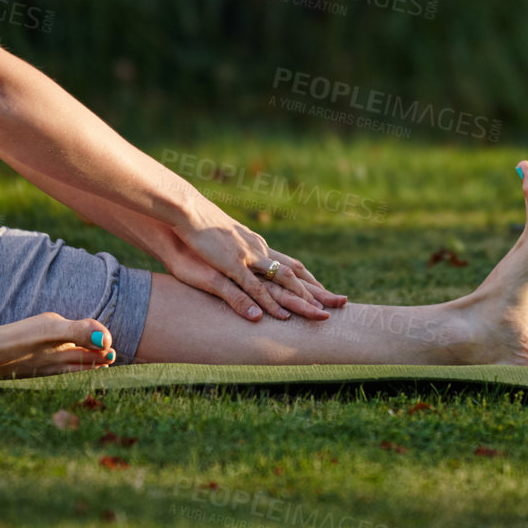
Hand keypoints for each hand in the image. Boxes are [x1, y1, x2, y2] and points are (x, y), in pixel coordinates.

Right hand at [169, 200, 347, 320]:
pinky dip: (267, 302)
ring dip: (300, 298)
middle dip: (317, 289)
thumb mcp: (224, 241)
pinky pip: (253, 287)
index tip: (325, 292)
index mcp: (258, 246)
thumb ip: (237, 250)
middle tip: (339, 303)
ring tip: (318, 314)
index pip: (291, 264)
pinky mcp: (232, 264)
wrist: (187, 211)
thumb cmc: (200, 227)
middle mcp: (259, 250)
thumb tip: (241, 257)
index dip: (309, 280)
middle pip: (295, 273)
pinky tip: (277, 316)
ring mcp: (248, 257)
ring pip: (281, 281)